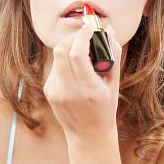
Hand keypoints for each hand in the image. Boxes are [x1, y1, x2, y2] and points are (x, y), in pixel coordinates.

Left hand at [43, 23, 121, 142]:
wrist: (88, 135)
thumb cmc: (105, 108)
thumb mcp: (114, 83)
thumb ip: (113, 55)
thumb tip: (109, 31)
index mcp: (88, 89)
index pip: (78, 54)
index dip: (83, 36)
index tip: (91, 28)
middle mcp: (68, 90)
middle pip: (61, 50)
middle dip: (73, 37)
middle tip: (85, 35)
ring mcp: (55, 92)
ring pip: (56, 56)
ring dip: (69, 47)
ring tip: (83, 50)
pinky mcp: (49, 91)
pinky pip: (55, 66)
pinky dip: (65, 60)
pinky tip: (75, 66)